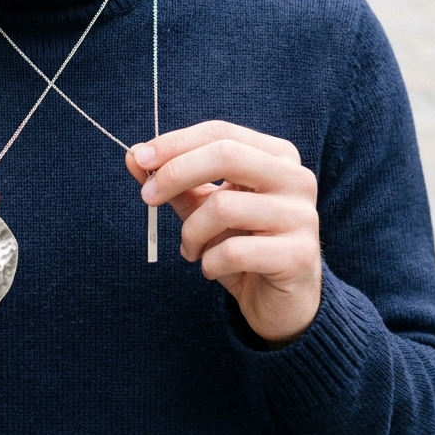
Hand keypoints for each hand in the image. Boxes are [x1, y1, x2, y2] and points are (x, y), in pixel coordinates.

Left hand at [126, 122, 320, 346]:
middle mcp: (296, 178)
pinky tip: (210, 268)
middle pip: (226, 155)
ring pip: (223, 207)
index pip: (220, 133)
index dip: (175, 143)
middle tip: (147, 196)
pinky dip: (209, 262)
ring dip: (191, 232)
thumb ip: (174, 181)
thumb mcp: (204, 207)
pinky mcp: (298, 255)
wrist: (281, 300)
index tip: (139, 158)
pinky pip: (234, 252)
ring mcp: (301, 215)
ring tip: (189, 249)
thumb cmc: (242, 244)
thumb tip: (133, 155)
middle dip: (176, 173)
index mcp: (276, 156)